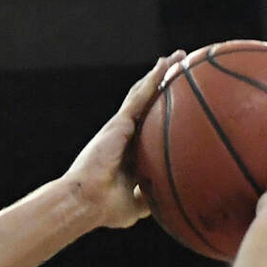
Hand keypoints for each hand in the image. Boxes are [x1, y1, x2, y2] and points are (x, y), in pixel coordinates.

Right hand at [62, 54, 180, 228]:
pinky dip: (154, 79)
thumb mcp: (136, 205)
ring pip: (143, 94)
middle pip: (147, 105)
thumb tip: (172, 201)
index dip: (161, 116)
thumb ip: (151, 198)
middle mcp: (124, 136)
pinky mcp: (118, 123)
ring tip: (178, 58)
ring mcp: (120, 127)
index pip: (148, 129)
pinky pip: (140, 96)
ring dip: (160, 74)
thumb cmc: (105, 208)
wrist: (86, 201)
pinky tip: (168, 64)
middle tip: (181, 71)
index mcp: (129, 154)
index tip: (178, 107)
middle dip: (162, 87)